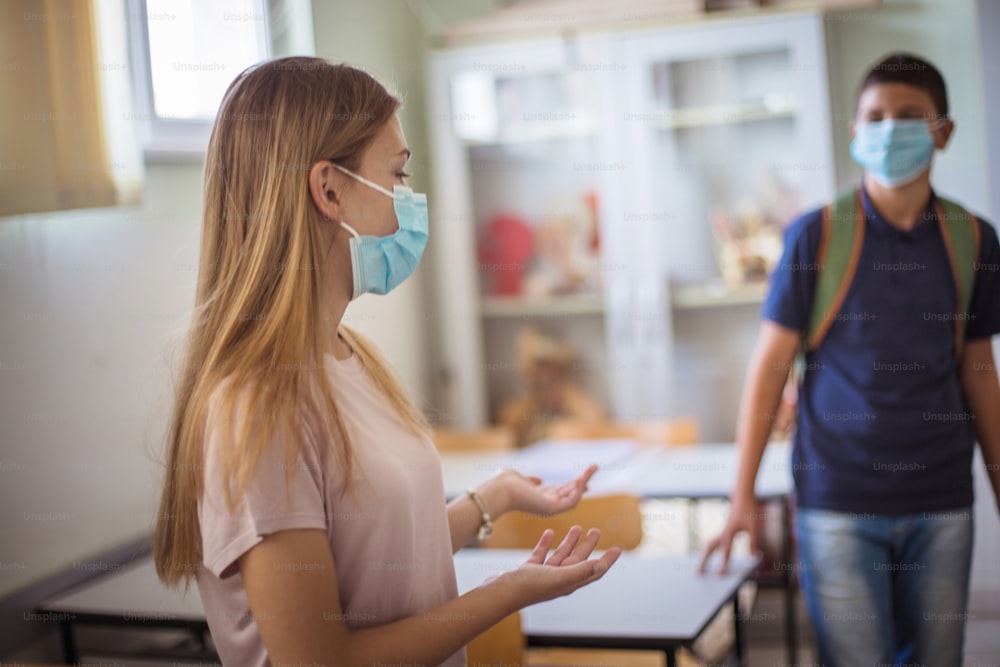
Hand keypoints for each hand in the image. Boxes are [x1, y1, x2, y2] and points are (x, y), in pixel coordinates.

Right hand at [497, 525, 620, 606]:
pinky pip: (542, 554)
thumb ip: (580, 570)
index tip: (618, 549)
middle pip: (579, 560)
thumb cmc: (530, 587)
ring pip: (561, 556)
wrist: (501, 592)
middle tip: (596, 530)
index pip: (593, 571)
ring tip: (576, 527)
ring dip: (569, 542)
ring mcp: (543, 575)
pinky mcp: (529, 570)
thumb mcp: (559, 577)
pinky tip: (549, 533)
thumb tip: (602, 565)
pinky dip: (547, 543)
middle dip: (588, 546)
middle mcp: (558, 580)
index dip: (606, 560)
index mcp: (569, 583)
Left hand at [499, 464, 596, 515]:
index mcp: (539, 497)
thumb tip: (538, 480)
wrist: (499, 490)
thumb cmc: (504, 483)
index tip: (583, 478)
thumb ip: (530, 480)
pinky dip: (578, 490)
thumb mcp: (520, 479)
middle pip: (570, 492)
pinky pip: (571, 501)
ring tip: (592, 468)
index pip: (560, 492)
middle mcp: (546, 504)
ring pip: (573, 495)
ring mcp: (550, 507)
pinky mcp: (552, 508)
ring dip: (584, 481)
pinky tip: (583, 479)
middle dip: (583, 480)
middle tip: (594, 467)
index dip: (572, 485)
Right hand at [698, 493, 760, 574]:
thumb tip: (753, 557)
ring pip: (708, 545)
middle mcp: (722, 533)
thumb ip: (752, 542)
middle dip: (703, 562)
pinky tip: (706, 556)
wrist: (742, 496)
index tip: (718, 576)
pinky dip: (707, 550)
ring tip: (698, 567)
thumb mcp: (753, 527)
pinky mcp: (722, 531)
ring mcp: (721, 531)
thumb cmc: (748, 511)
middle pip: (709, 549)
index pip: (725, 552)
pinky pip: (712, 543)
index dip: (722, 565)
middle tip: (697, 574)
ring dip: (703, 556)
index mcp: (730, 533)